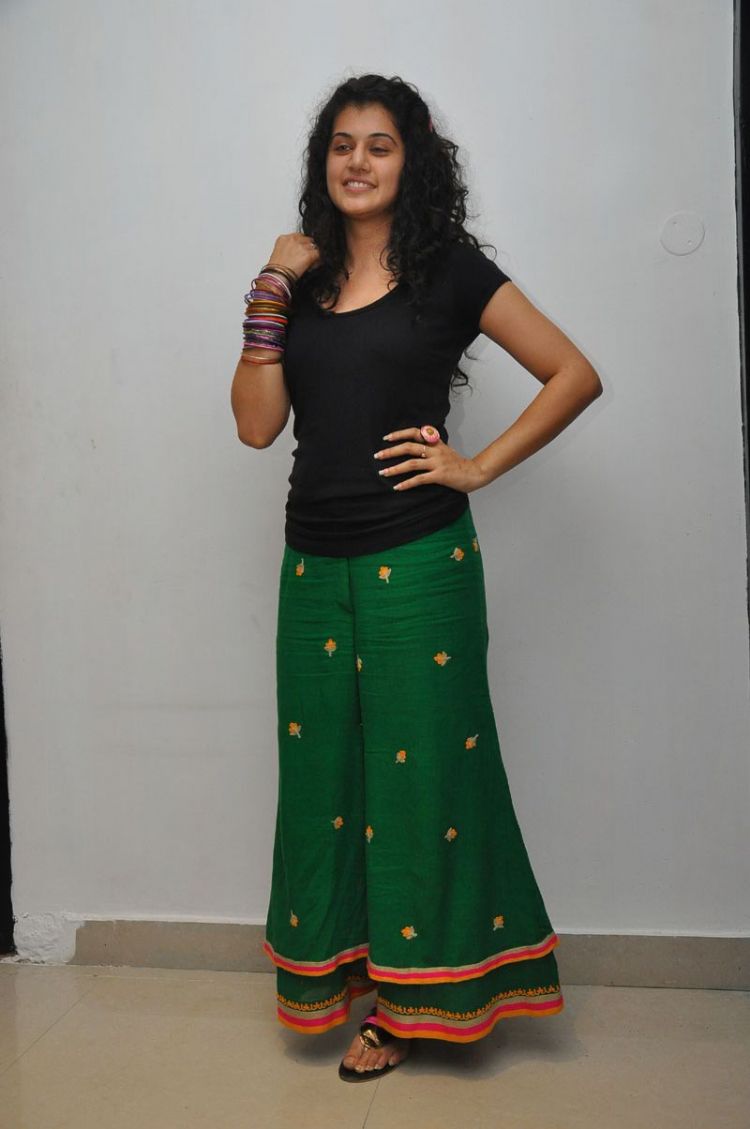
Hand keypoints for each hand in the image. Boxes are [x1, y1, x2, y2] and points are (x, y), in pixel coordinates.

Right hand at [267, 232, 319, 279]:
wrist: (278, 276)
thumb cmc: (276, 269)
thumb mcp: (277, 253)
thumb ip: (287, 248)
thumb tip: (295, 252)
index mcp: (284, 238)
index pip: (298, 236)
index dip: (301, 244)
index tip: (302, 250)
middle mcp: (293, 239)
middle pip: (307, 239)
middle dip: (307, 248)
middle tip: (306, 257)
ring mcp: (301, 246)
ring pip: (313, 246)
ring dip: (312, 254)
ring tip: (309, 262)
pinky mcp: (308, 254)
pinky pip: (317, 254)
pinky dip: (317, 260)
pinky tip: (312, 265)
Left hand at [373, 425, 487, 493]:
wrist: (475, 473)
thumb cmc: (458, 464)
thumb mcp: (445, 450)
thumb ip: (431, 447)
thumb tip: (413, 446)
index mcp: (436, 442)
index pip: (415, 432)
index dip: (399, 434)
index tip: (386, 438)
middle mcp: (435, 450)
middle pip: (409, 447)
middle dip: (391, 451)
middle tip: (378, 456)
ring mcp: (438, 463)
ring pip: (411, 463)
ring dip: (395, 468)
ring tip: (383, 473)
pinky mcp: (440, 476)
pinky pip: (419, 479)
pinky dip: (407, 483)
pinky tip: (397, 487)